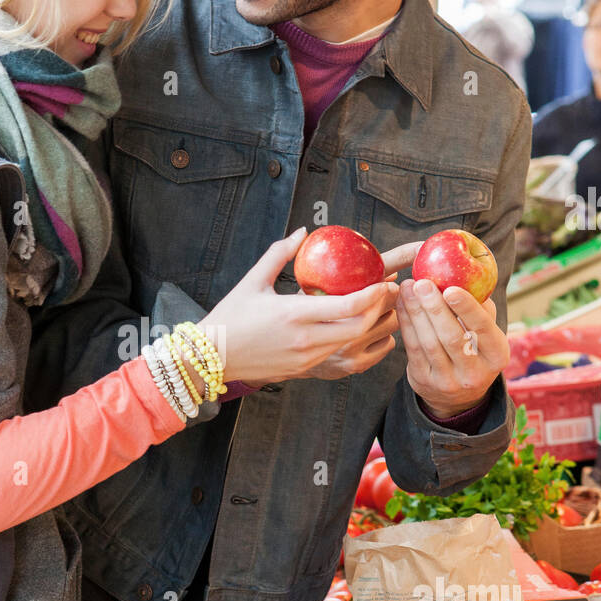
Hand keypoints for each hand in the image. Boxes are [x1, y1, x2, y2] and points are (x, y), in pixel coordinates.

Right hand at [200, 229, 398, 385]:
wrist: (212, 358)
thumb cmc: (231, 317)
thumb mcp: (254, 280)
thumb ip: (280, 253)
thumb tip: (303, 232)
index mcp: (294, 314)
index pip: (348, 307)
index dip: (373, 295)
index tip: (383, 281)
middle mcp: (305, 339)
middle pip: (360, 328)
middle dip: (380, 310)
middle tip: (388, 293)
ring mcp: (307, 358)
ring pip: (354, 344)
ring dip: (371, 326)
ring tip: (378, 307)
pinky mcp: (305, 369)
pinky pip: (341, 355)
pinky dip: (355, 340)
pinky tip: (358, 326)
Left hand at [396, 278, 507, 417]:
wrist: (457, 395)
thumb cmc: (474, 349)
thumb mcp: (486, 335)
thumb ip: (481, 309)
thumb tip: (468, 277)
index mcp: (497, 356)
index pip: (483, 329)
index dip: (467, 309)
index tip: (451, 289)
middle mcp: (475, 373)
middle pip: (452, 337)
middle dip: (434, 307)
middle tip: (422, 283)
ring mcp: (448, 381)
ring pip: (429, 342)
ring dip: (416, 312)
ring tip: (407, 287)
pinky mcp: (424, 382)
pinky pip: (413, 348)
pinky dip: (406, 323)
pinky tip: (402, 304)